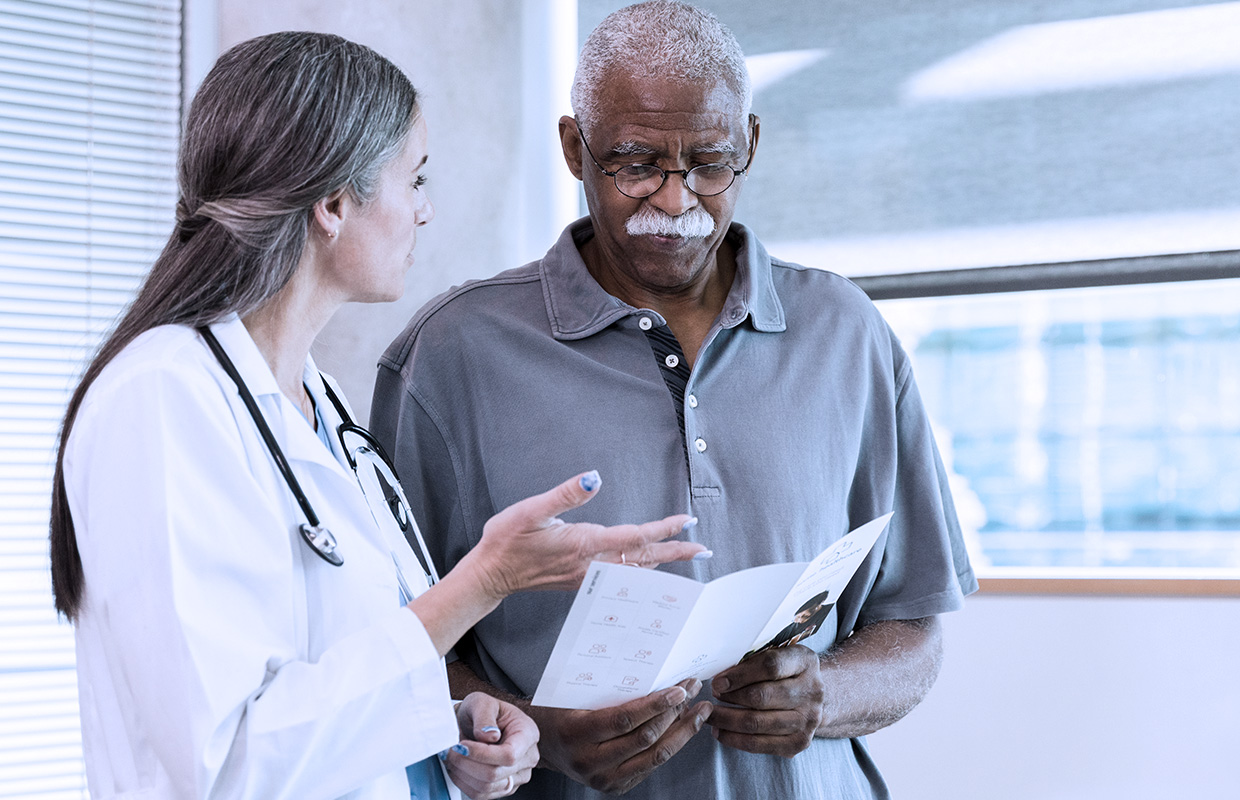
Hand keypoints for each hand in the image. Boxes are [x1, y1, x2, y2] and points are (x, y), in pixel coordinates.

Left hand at [442, 693, 538, 798]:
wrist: (480, 721)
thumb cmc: (484, 710)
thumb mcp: (482, 702)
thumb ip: (484, 716)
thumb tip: (489, 736)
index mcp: (527, 734)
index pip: (509, 755)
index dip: (482, 754)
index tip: (462, 745)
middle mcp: (528, 758)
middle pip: (495, 774)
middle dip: (466, 763)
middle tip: (450, 750)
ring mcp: (517, 776)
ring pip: (487, 787)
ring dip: (463, 774)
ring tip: (453, 757)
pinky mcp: (504, 787)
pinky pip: (481, 795)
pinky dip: (464, 783)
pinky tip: (458, 768)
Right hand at [472, 471, 708, 598]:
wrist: (490, 574)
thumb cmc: (507, 540)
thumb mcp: (531, 509)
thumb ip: (566, 493)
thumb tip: (595, 477)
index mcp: (584, 543)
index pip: (634, 536)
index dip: (663, 528)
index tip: (686, 521)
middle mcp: (591, 563)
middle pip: (643, 558)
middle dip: (675, 552)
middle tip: (703, 548)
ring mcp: (587, 575)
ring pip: (635, 570)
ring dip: (662, 562)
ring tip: (685, 556)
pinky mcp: (580, 580)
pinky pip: (622, 577)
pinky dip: (642, 570)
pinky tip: (648, 568)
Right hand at [528, 679, 711, 793]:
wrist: (541, 745)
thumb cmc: (559, 711)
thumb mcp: (574, 696)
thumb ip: (606, 690)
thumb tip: (652, 671)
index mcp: (578, 734)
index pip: (625, 720)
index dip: (655, 705)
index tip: (679, 689)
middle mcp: (592, 762)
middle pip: (646, 739)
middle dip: (675, 713)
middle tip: (693, 690)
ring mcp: (605, 780)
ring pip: (656, 757)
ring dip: (682, 732)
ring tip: (700, 710)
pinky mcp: (616, 787)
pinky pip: (651, 766)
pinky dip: (671, 745)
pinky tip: (683, 727)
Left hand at [707, 645, 824, 756]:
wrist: (813, 696)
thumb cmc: (787, 672)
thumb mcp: (777, 654)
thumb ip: (753, 660)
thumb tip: (720, 676)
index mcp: (805, 662)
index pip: (770, 666)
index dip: (740, 675)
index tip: (718, 681)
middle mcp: (811, 691)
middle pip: (762, 697)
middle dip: (730, 698)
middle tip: (711, 697)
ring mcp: (808, 719)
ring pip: (758, 723)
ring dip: (727, 720)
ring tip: (710, 715)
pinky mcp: (800, 742)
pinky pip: (760, 745)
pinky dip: (735, 739)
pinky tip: (721, 732)